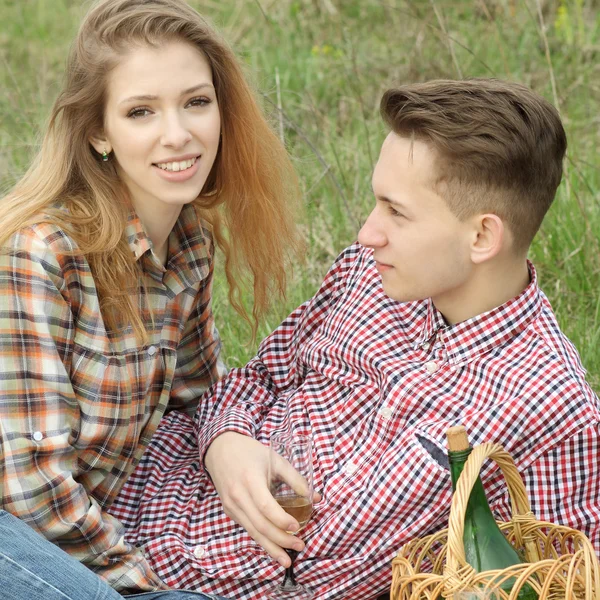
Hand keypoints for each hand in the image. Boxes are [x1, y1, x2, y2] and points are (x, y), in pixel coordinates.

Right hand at [204, 432, 320, 566]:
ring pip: (252, 532)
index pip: (265, 506)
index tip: (296, 527)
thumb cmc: (250, 452)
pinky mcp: (229, 511)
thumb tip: (315, 497)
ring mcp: (231, 506)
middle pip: (259, 525)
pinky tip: (273, 547)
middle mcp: (238, 496)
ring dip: (271, 547)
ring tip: (287, 559)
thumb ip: (295, 478)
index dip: (281, 520)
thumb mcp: (274, 458)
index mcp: (249, 480)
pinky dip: (261, 539)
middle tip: (299, 546)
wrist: (220, 449)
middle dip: (280, 540)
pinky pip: (247, 528)